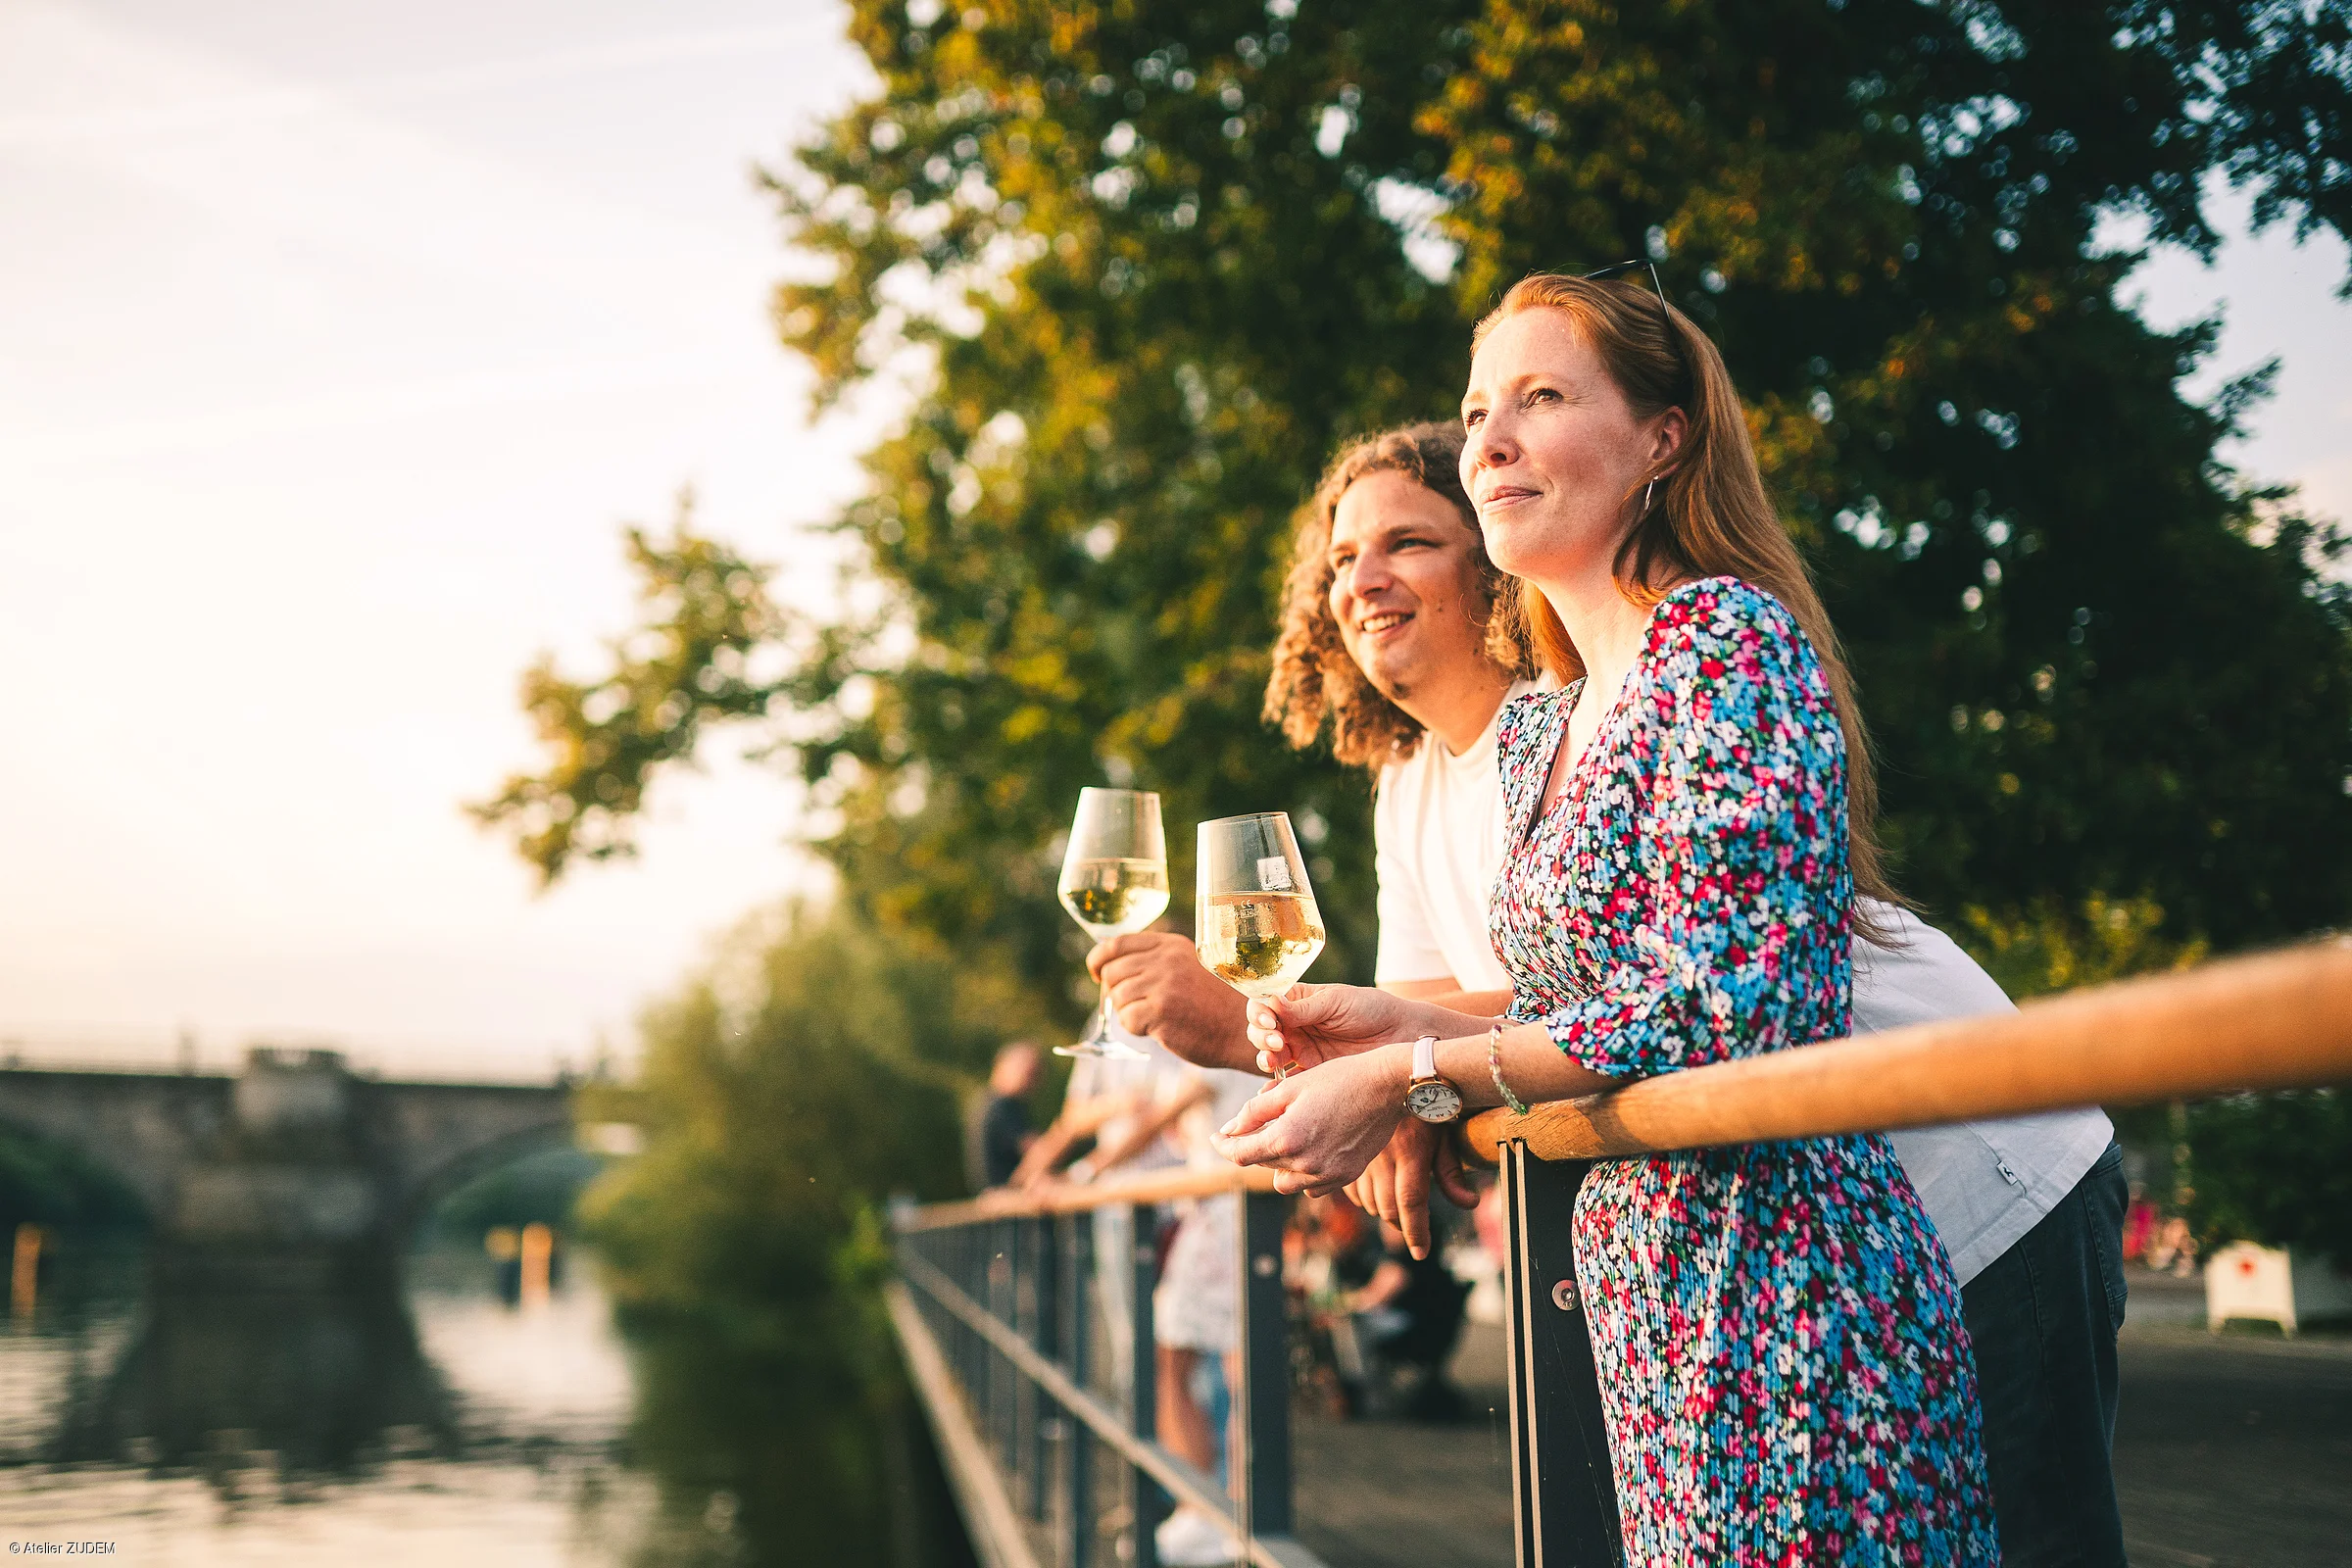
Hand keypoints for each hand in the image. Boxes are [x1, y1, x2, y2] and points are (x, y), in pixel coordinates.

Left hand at [1088, 932, 1249, 1070]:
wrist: (1243, 1030)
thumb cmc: (1212, 1003)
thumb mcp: (1185, 968)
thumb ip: (1153, 961)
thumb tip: (1106, 968)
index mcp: (1170, 945)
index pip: (1116, 943)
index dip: (1098, 958)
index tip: (1096, 972)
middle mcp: (1166, 959)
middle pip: (1111, 972)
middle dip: (1113, 992)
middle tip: (1134, 1006)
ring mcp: (1164, 984)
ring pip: (1116, 998)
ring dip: (1128, 1012)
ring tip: (1154, 1018)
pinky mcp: (1161, 1011)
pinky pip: (1126, 1020)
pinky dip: (1136, 1028)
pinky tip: (1159, 1028)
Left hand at [1211, 1047, 1409, 1196]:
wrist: (1387, 1086)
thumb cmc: (1338, 1078)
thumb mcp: (1290, 1087)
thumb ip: (1255, 1111)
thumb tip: (1229, 1129)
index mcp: (1286, 1139)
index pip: (1239, 1154)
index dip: (1222, 1145)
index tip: (1216, 1136)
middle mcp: (1305, 1165)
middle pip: (1263, 1165)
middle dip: (1255, 1146)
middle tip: (1260, 1124)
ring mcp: (1327, 1175)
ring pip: (1285, 1182)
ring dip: (1279, 1164)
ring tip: (1287, 1137)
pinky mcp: (1345, 1177)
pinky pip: (1311, 1186)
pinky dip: (1304, 1173)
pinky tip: (1311, 1148)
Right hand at [1245, 983, 1459, 1077]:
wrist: (1402, 1036)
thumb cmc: (1373, 1010)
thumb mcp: (1338, 1002)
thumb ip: (1305, 1007)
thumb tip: (1272, 1003)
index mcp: (1299, 1002)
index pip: (1265, 1004)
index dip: (1259, 1012)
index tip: (1270, 1021)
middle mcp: (1296, 1026)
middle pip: (1261, 1031)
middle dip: (1261, 1037)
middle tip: (1277, 1043)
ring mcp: (1303, 1050)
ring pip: (1270, 1055)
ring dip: (1266, 1058)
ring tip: (1273, 1062)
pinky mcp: (1313, 1074)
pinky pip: (1289, 1082)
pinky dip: (1276, 1087)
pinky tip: (1271, 1091)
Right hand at [1345, 1119, 1480, 1259]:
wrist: (1390, 1079)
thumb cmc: (1425, 1108)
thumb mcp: (1443, 1136)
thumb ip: (1452, 1173)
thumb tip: (1470, 1204)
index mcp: (1410, 1151)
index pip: (1411, 1202)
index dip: (1417, 1232)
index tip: (1422, 1252)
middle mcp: (1382, 1155)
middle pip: (1389, 1208)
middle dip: (1403, 1224)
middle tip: (1415, 1224)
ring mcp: (1361, 1155)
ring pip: (1370, 1203)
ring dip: (1385, 1211)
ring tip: (1399, 1200)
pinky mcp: (1347, 1154)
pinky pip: (1353, 1191)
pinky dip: (1366, 1198)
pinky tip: (1379, 1188)